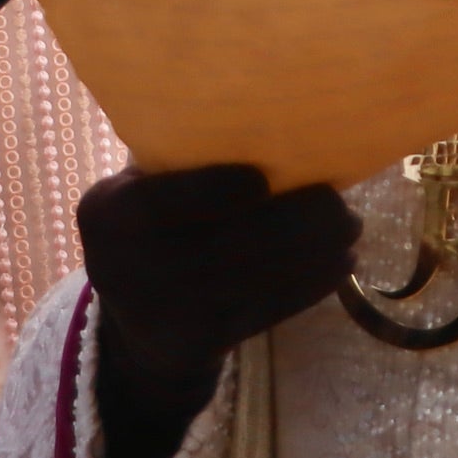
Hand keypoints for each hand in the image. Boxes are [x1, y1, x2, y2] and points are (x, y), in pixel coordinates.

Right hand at [79, 164, 357, 457]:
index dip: (210, 191)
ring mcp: (164, 313)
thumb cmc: (158, 225)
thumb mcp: (146, 188)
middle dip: (292, 222)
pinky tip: (340, 264)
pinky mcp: (200, 345)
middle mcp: (126, 268)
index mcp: (107, 214)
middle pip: (222, 244)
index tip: (262, 178)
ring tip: (350, 228)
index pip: (158, 202)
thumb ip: (186, 159)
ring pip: (253, 279)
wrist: (138, 324)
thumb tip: (278, 112)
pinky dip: (309, 286)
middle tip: (341, 202)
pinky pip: (266, 311)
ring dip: (313, 253)